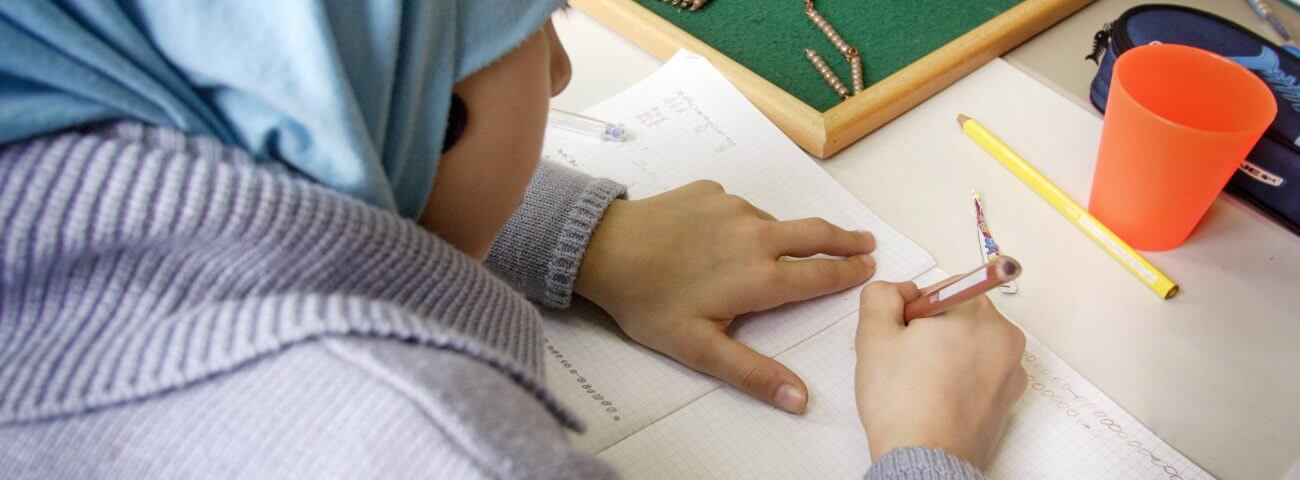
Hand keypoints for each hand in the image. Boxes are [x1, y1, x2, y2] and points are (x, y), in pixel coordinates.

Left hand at [575, 180, 876, 413]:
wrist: (602, 247)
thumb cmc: (648, 301)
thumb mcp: (699, 349)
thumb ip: (752, 373)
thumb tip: (800, 399)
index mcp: (760, 277)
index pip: (819, 275)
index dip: (847, 273)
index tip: (868, 268)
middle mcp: (756, 235)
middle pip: (814, 233)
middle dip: (844, 239)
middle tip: (864, 242)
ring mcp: (733, 207)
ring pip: (773, 223)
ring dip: (785, 235)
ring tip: (781, 249)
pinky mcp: (710, 191)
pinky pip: (738, 208)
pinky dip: (742, 222)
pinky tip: (722, 237)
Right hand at [853, 281, 1026, 468]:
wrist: (926, 458)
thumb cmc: (902, 403)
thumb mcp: (873, 335)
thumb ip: (881, 295)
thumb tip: (896, 291)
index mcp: (973, 309)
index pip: (938, 288)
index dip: (910, 311)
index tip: (902, 336)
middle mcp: (1002, 333)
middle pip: (959, 313)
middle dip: (932, 330)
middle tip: (907, 361)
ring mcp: (1011, 367)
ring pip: (971, 343)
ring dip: (948, 353)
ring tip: (923, 383)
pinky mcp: (1010, 396)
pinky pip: (983, 371)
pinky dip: (963, 377)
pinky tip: (939, 397)